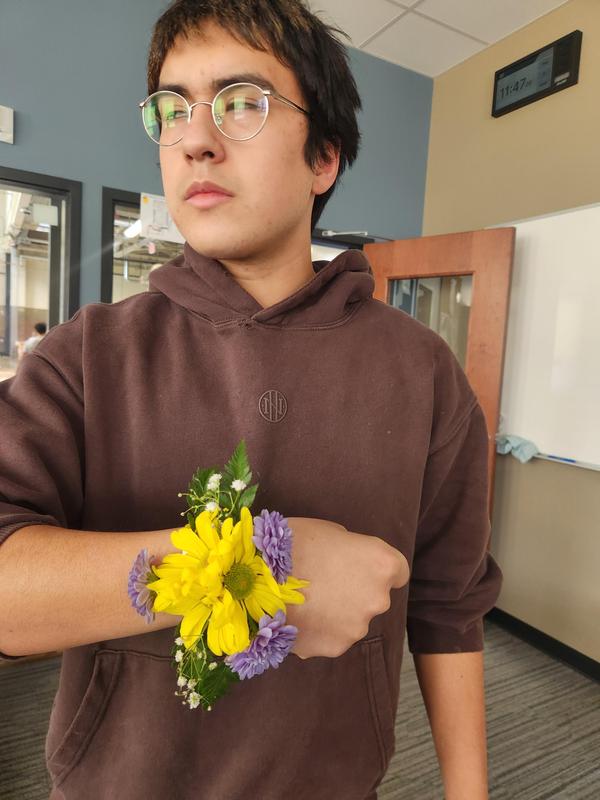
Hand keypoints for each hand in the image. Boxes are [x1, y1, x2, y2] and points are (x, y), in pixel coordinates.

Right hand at [285, 517, 409, 658]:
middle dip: (356, 591)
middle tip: (324, 581)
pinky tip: (296, 615)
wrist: (255, 576)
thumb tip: (351, 563)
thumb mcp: (331, 532)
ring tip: (304, 599)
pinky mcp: (334, 647)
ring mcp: (356, 627)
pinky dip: (319, 629)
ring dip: (336, 612)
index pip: (398, 571)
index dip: (378, 569)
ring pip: (352, 619)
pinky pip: (331, 636)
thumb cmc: (293, 543)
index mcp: (381, 564)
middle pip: (374, 597)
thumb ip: (351, 552)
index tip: (361, 567)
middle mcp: (378, 599)